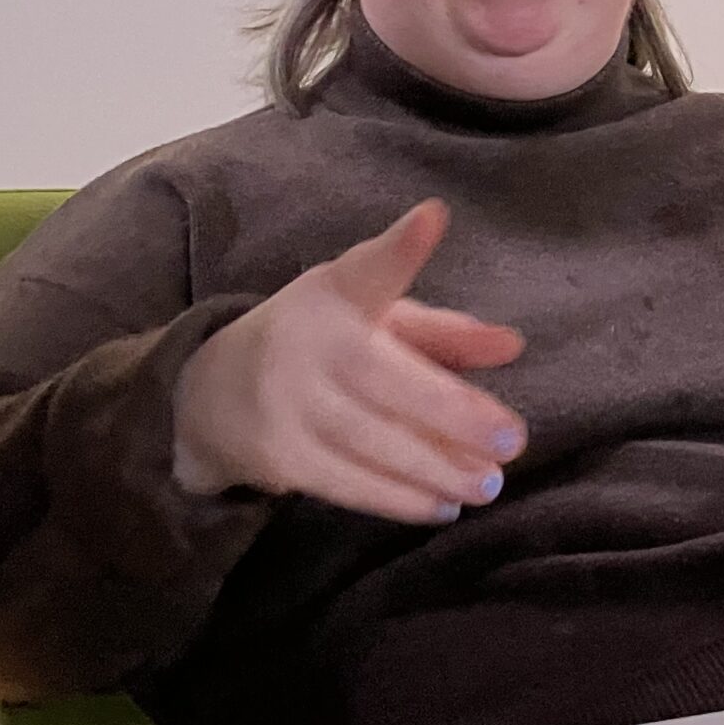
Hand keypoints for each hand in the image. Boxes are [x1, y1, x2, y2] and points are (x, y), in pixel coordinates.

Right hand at [171, 201, 526, 523]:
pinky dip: (398, 499)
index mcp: (334, 293)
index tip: (432, 218)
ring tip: (488, 484)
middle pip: (385, 377)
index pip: (368, 269)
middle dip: (453, 412)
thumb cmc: (319, 347)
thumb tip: (512, 346)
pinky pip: (347, 482)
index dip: (399, 248)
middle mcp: (307, 340)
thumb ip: (443, 333)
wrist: (210, 395)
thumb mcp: (374, 323)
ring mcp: (287, 402)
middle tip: (513, 440)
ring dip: (437, 468)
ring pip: (371, 439)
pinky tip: (443, 506)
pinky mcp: (279, 456)